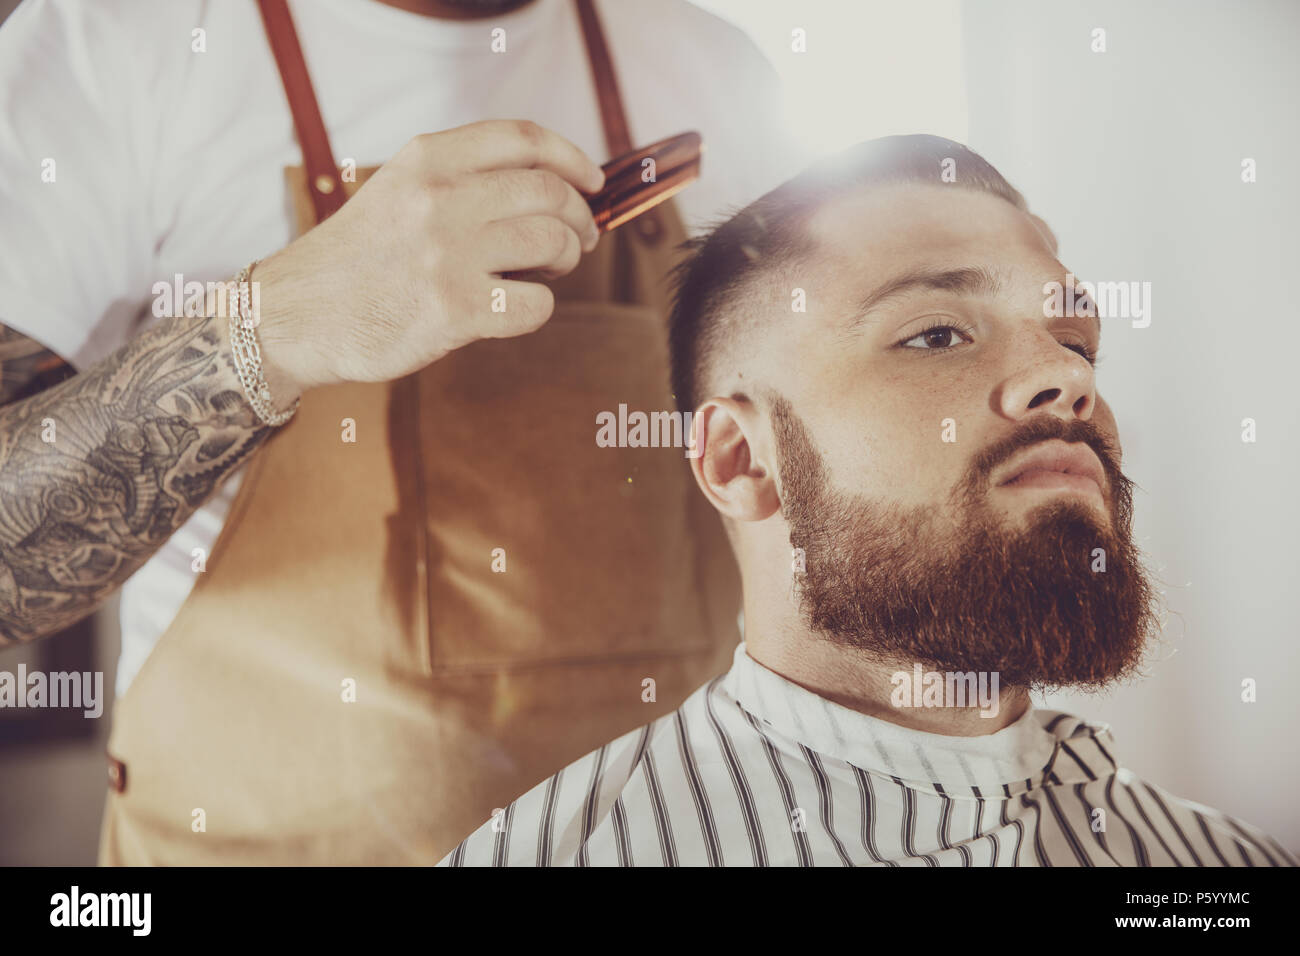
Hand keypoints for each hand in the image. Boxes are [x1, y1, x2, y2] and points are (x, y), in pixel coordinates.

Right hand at [253, 119, 604, 395]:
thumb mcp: (399, 189)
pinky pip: (535, 305)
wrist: (296, 316)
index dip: (573, 159)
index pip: (524, 138)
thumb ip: (463, 178)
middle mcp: (439, 198)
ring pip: (551, 242)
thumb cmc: (358, 259)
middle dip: (579, 218)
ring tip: (551, 271)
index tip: (594, 182)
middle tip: (580, 240)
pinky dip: (538, 308)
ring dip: (567, 258)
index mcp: (428, 159)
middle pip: (549, 191)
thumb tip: (552, 187)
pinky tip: (516, 306)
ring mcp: (448, 254)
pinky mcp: (454, 309)